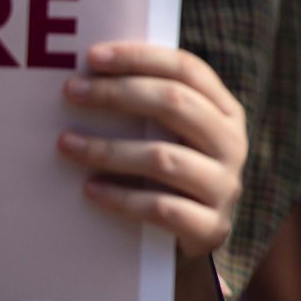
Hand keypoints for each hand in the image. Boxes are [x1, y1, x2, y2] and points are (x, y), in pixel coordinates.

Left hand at [57, 42, 245, 258]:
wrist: (191, 243)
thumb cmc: (171, 180)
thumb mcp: (175, 138)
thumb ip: (155, 109)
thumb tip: (92, 74)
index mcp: (226, 112)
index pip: (188, 70)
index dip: (141, 58)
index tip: (93, 57)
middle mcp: (233, 143)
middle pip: (176, 104)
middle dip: (118, 93)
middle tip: (72, 91)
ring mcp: (226, 186)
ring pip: (163, 157)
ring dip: (108, 149)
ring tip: (67, 143)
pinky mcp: (211, 227)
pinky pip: (160, 208)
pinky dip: (120, 198)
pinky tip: (89, 190)